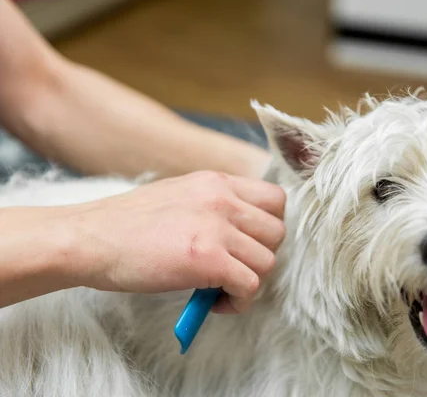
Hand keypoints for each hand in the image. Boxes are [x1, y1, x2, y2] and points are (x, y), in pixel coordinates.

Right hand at [69, 170, 285, 312]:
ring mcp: (217, 228)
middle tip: (235, 269)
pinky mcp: (209, 259)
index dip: (268, 226)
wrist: (90, 238)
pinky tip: (215, 303)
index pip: (276, 198)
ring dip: (250, 282)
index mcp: (216, 182)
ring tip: (222, 291)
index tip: (250, 244)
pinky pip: (251, 286)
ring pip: (268, 261)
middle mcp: (223, 199)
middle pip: (278, 232)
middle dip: (261, 256)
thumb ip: (213, 207)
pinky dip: (239, 301)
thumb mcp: (179, 196)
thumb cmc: (126, 225)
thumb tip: (239, 234)